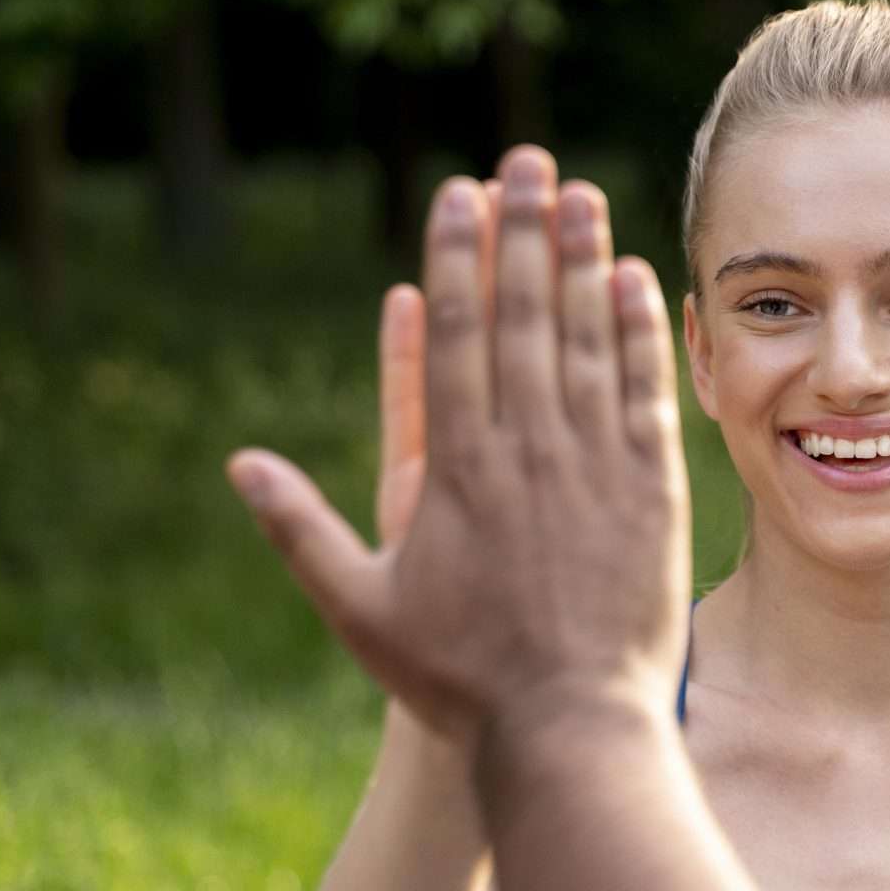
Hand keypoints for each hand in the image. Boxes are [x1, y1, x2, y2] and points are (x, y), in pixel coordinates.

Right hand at [229, 146, 689, 748]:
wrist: (568, 729)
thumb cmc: (458, 680)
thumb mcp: (358, 607)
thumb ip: (299, 529)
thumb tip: (238, 465)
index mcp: (454, 468)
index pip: (457, 336)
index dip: (458, 257)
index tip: (459, 195)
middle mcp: (526, 450)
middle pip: (524, 318)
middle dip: (521, 232)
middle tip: (526, 161)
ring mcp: (594, 467)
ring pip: (585, 342)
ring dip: (580, 261)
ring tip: (578, 193)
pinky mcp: (651, 493)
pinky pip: (643, 394)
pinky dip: (637, 333)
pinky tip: (632, 279)